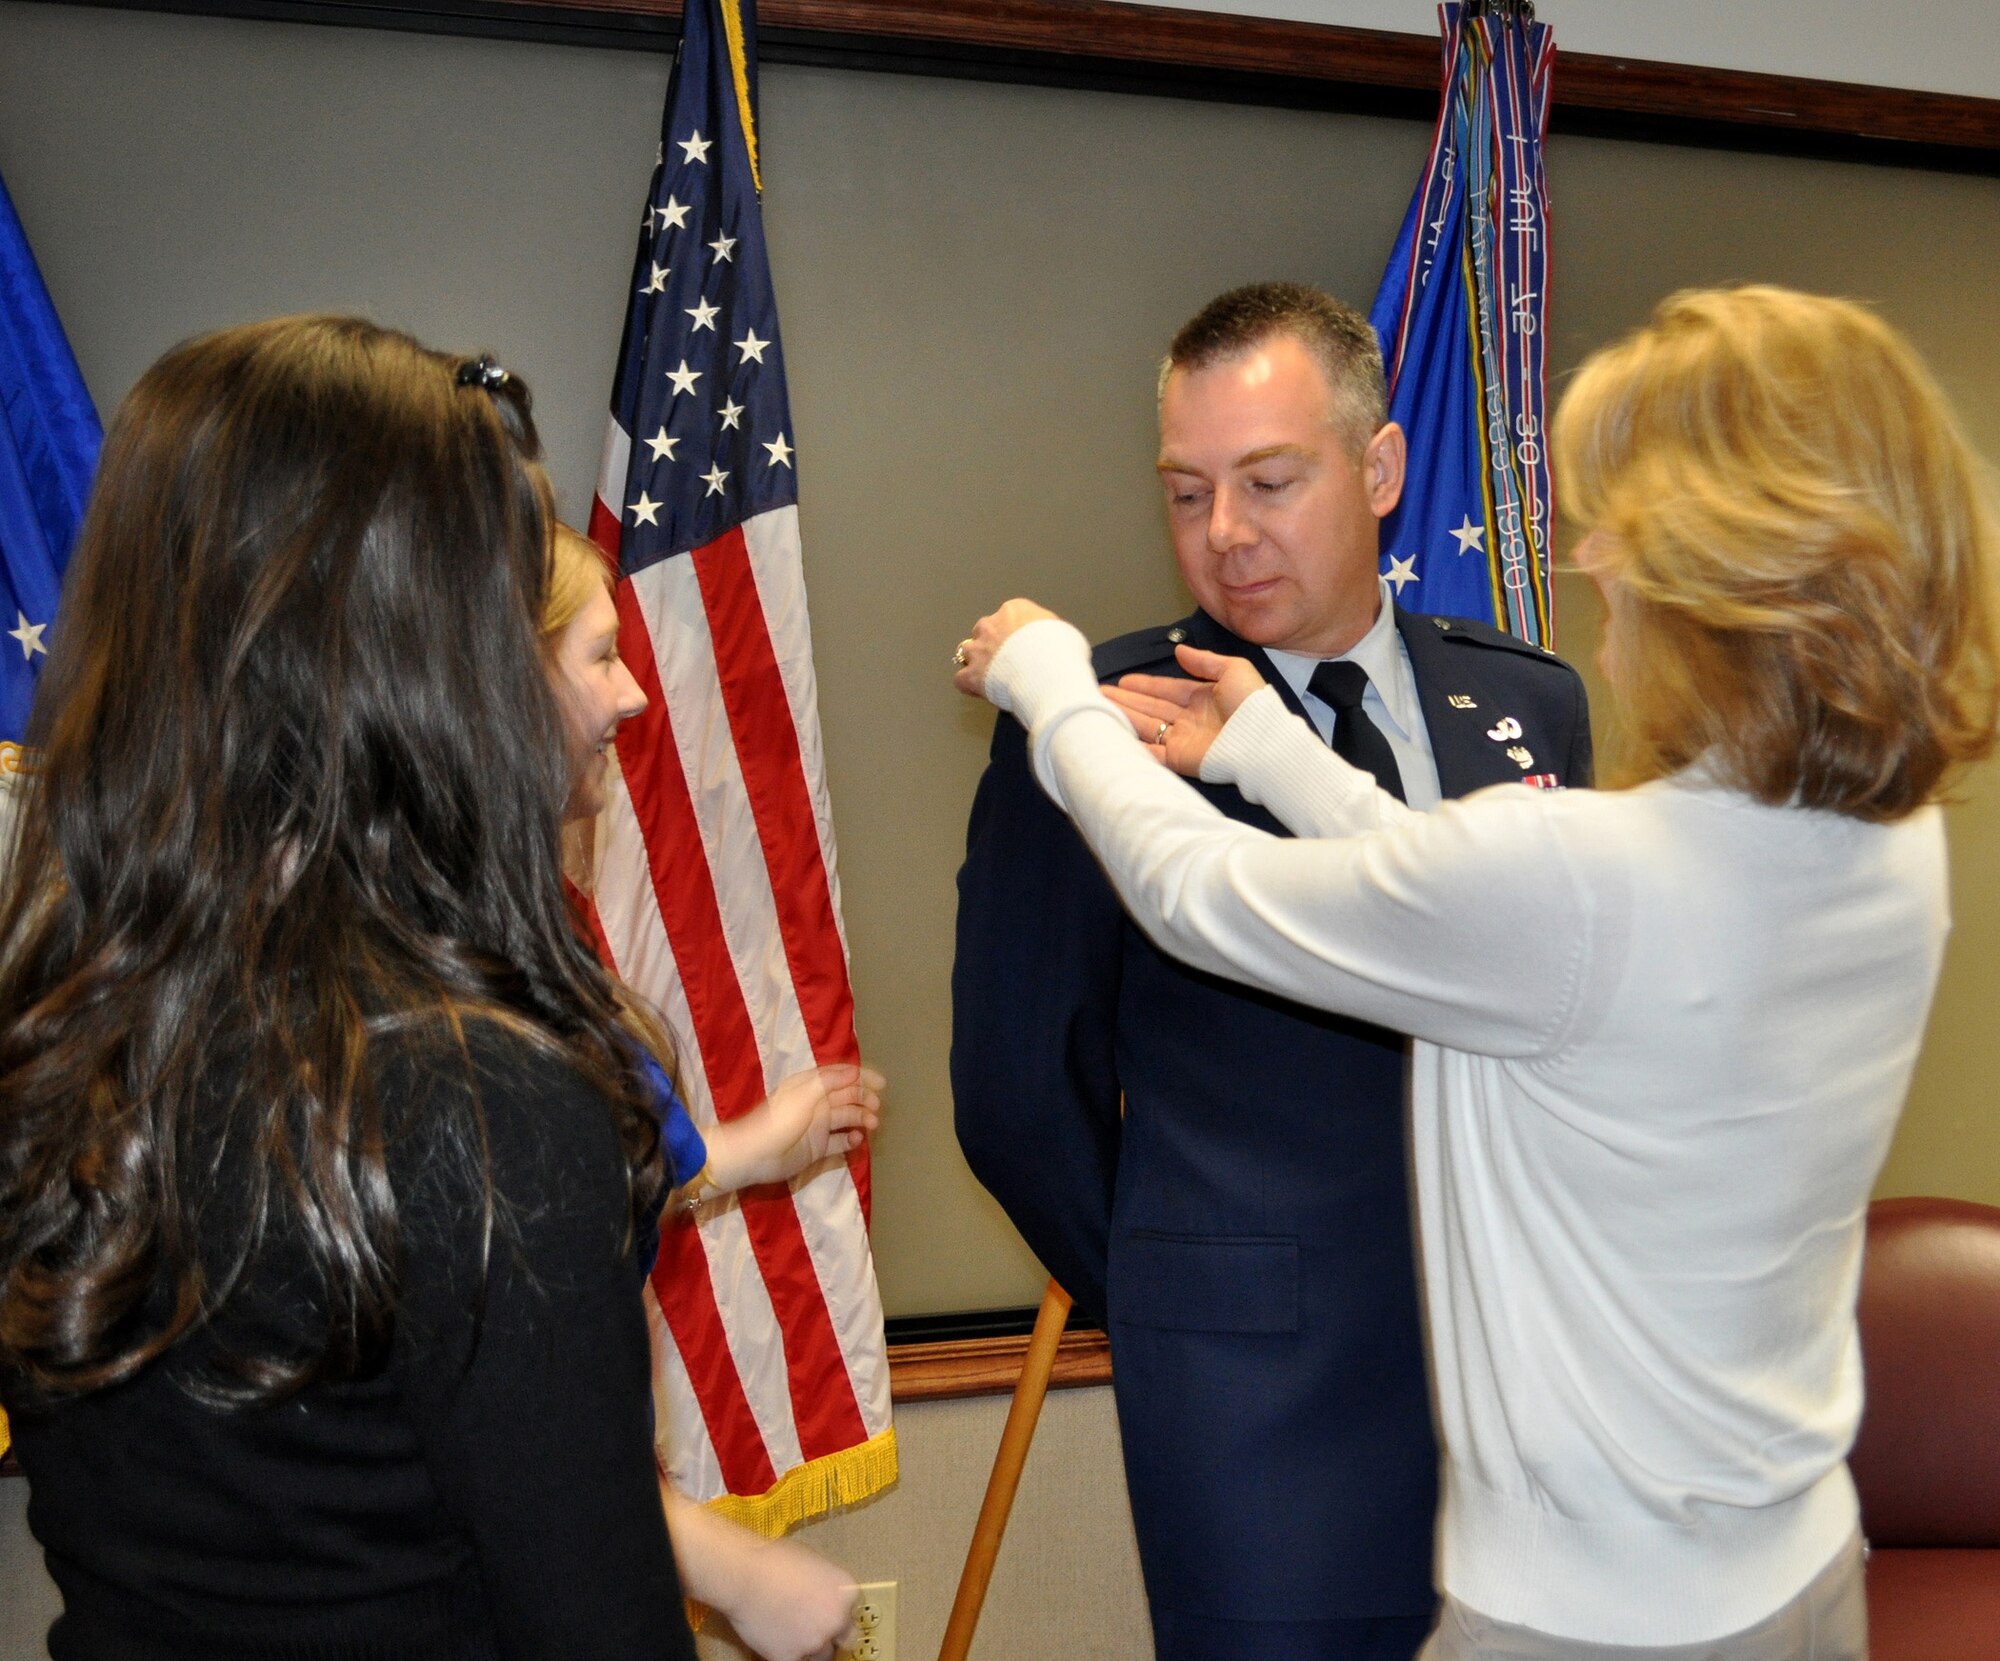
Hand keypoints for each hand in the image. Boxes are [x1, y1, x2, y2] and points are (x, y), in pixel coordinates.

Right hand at [661, 1483, 860, 1660]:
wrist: (745, 1574)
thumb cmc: (775, 1558)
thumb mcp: (813, 1561)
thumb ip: (825, 1584)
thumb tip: (823, 1594)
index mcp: (847, 1592)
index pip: (852, 1611)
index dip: (836, 1611)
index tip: (824, 1609)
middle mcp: (837, 1620)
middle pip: (845, 1638)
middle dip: (831, 1633)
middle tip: (814, 1626)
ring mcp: (815, 1642)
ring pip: (822, 1655)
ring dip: (811, 1646)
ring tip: (791, 1631)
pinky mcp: (792, 1658)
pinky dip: (788, 1654)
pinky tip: (777, 1640)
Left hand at [702, 1063, 884, 1192]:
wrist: (754, 1154)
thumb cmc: (779, 1120)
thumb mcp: (804, 1094)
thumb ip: (830, 1081)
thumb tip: (855, 1072)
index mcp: (810, 1085)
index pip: (840, 1075)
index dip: (861, 1076)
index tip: (881, 1083)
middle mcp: (816, 1103)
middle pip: (846, 1096)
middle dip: (864, 1098)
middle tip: (877, 1106)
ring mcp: (817, 1126)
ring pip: (847, 1118)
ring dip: (861, 1118)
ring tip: (872, 1124)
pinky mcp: (817, 1148)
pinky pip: (840, 1142)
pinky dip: (851, 1140)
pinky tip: (856, 1140)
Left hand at [951, 598, 1059, 698]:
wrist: (1049, 673)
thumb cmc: (1061, 652)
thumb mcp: (1065, 633)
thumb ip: (1050, 633)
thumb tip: (1053, 641)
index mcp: (1015, 610)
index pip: (1009, 615)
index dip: (1015, 632)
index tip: (1024, 644)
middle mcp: (991, 625)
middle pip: (984, 630)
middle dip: (992, 643)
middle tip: (1007, 659)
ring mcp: (978, 650)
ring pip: (967, 651)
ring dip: (975, 661)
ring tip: (990, 674)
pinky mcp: (972, 675)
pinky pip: (961, 679)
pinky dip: (968, 685)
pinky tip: (979, 691)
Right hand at [1105, 645, 1268, 775]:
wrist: (1262, 740)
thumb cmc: (1253, 704)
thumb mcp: (1233, 669)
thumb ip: (1205, 660)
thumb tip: (1180, 651)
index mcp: (1204, 699)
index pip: (1167, 690)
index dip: (1145, 685)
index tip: (1124, 680)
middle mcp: (1191, 720)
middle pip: (1152, 708)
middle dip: (1127, 700)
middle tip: (1101, 692)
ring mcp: (1184, 740)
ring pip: (1147, 727)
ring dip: (1124, 717)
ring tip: (1100, 707)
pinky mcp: (1180, 759)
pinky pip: (1152, 753)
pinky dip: (1133, 746)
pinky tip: (1114, 736)